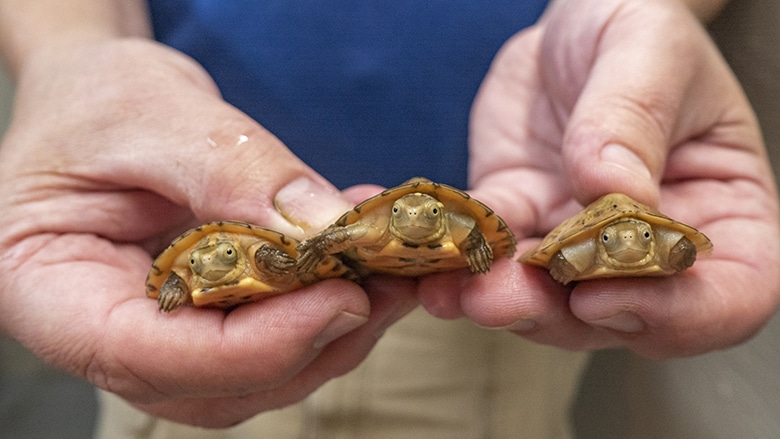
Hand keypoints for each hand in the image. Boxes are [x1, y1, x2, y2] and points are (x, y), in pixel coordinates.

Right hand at [0, 39, 415, 425]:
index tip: (342, 298)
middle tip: (386, 284)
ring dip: (333, 333)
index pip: (148, 356)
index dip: (255, 345)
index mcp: (52, 292)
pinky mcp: (204, 321)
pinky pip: (269, 338)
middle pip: (214, 384)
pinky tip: (361, 261)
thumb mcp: (153, 112)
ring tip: (387, 270)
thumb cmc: (96, 99)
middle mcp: (104, 334)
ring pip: (254, 376)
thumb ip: (232, 170)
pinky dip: (325, 309)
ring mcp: (158, 336)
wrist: (99, 100)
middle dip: (311, 342)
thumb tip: (324, 227)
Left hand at [418, 0, 779, 357]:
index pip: (731, 294)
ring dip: (502, 303)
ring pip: (549, 302)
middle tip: (502, 299)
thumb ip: (634, 120)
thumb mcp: (649, 51)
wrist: (570, 28)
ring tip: (456, 292)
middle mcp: (653, 247)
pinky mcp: (522, 222)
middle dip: (560, 316)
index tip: (604, 292)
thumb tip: (610, 192)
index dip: (676, 315)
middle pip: (625, 314)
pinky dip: (460, 267)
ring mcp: (582, 244)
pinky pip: (491, 256)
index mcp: (723, 212)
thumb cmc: (635, 32)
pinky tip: (431, 270)